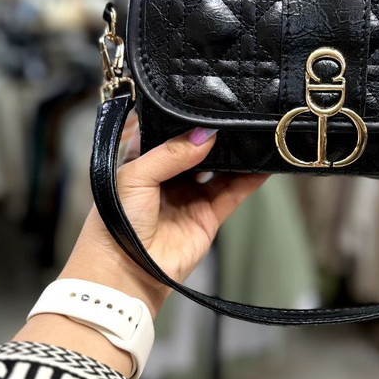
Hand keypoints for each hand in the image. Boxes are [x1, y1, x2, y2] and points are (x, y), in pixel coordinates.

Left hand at [59, 122, 267, 317]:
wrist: (124, 271)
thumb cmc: (116, 222)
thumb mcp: (135, 176)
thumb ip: (171, 153)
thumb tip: (206, 135)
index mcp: (144, 161)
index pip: (170, 133)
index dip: (187, 121)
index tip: (208, 107)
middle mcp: (169, 177)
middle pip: (200, 150)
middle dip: (217, 137)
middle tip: (236, 119)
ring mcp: (190, 197)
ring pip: (220, 170)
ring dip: (237, 156)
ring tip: (254, 137)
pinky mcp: (207, 218)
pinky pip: (233, 194)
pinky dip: (250, 181)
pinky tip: (263, 166)